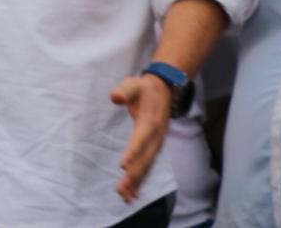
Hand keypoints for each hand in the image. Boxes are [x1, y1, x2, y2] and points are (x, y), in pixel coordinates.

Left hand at [109, 74, 171, 202]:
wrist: (166, 88)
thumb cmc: (144, 87)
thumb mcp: (133, 83)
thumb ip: (124, 90)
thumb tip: (115, 97)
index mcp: (150, 121)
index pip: (140, 139)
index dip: (132, 152)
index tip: (123, 165)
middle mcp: (156, 136)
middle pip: (144, 159)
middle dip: (133, 176)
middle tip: (121, 191)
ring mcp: (157, 142)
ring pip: (147, 165)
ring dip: (137, 181)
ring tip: (125, 197)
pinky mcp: (155, 146)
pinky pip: (149, 165)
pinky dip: (142, 179)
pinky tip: (134, 192)